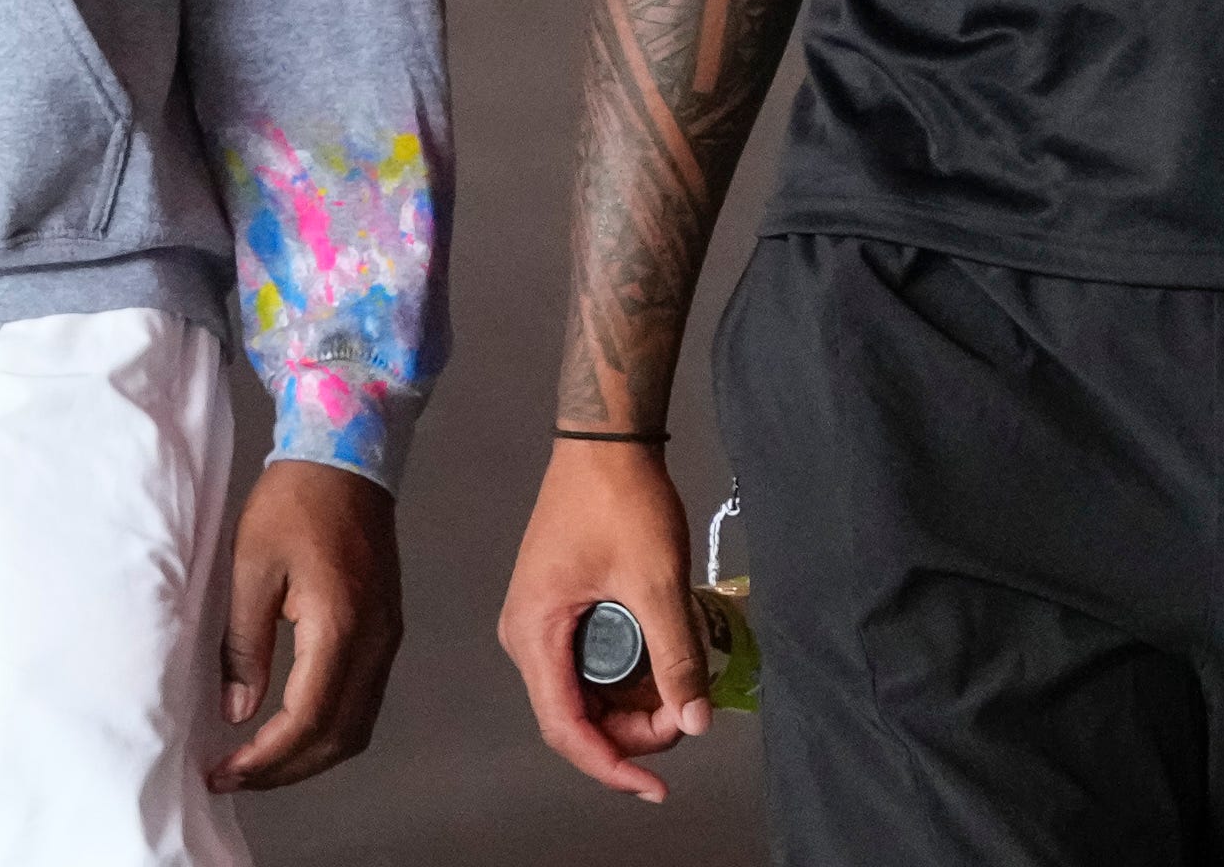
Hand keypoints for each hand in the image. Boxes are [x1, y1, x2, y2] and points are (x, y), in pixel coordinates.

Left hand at [211, 459, 401, 790]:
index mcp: (340, 627)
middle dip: (285, 770)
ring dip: (309, 756)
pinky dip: (328, 730)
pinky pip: (363, 701)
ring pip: (357, 727)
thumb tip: (237, 712)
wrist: (348, 456)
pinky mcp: (386, 631)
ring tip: (258, 762)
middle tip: (233, 776)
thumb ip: (244, 645)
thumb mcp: (250, 567)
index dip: (266, 758)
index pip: (308, 720)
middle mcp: (375, 643)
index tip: (224, 771)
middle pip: (340, 738)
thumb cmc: (293, 503)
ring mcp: (387, 638)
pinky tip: (291, 727)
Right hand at [498, 439, 706, 801]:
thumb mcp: (656, 583)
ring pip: (587, 688)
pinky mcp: (562, 605)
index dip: (612, 765)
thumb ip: (675, 657)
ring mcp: (543, 619)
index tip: (656, 786)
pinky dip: (628, 671)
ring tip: (683, 686)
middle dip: (632, 728)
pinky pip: (591, 659)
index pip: (565, 727)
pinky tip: (665, 661)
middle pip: (576, 713)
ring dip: (633, 700)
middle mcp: (528, 635)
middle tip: (687, 714)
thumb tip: (695, 723)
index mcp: (534, 634)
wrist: (606, 437)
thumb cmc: (622, 502)